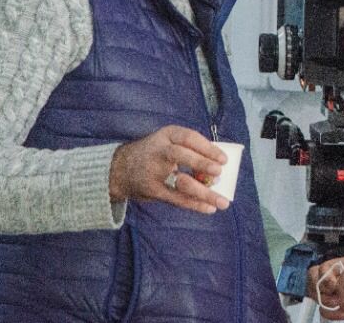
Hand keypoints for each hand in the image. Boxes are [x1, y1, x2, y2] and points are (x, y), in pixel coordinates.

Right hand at [108, 125, 230, 213]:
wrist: (119, 168)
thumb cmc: (155, 154)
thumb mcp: (167, 142)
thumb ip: (190, 151)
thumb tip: (218, 169)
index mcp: (167, 135)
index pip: (189, 138)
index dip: (207, 148)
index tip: (224, 159)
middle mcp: (159, 151)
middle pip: (181, 156)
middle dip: (202, 164)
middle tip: (219, 172)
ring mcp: (154, 172)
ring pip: (181, 182)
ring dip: (203, 192)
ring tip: (222, 201)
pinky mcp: (152, 190)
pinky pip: (176, 198)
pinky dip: (194, 204)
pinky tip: (209, 208)